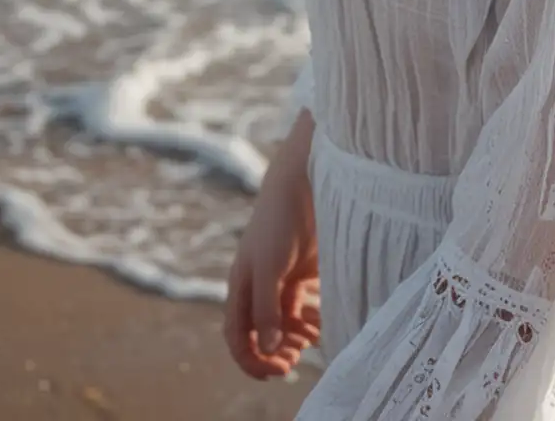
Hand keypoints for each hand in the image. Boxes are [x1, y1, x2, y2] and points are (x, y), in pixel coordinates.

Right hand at [224, 125, 320, 380]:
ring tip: (307, 342)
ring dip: (291, 339)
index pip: (237, 335)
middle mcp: (257, 287)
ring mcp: (279, 280)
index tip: (276, 371)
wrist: (304, 182)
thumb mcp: (269, 266)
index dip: (251, 359)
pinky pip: (298, 308)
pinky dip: (306, 322)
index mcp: (241, 286)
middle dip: (273, 353)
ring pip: (281, 324)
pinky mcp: (299, 273)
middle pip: (259, 334)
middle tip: (292, 363)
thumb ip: (267, 307)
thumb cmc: (279, 221)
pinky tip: (317, 327)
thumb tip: (266, 348)